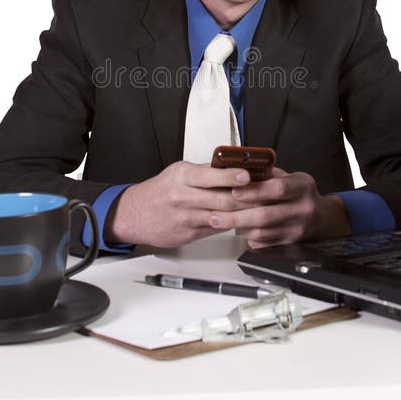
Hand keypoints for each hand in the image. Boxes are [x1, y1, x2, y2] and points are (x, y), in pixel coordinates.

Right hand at [105, 161, 251, 247]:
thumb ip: (205, 171)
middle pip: (220, 199)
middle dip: (246, 198)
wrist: (135, 214)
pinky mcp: (188, 234)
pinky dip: (231, 225)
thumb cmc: (160, 191)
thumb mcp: (179, 172)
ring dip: (243, 213)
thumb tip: (232, 165)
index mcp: (182, 176)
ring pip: (221, 216)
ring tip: (261, 209)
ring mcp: (186, 217)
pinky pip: (215, 229)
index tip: (247, 175)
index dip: (230, 176)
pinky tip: (243, 221)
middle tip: (265, 194)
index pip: (210, 175)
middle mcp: (183, 196)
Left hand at [210, 167, 349, 247]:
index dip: (254, 191)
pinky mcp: (290, 244)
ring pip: (262, 232)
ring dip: (239, 227)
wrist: (321, 218)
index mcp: (302, 187)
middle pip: (266, 215)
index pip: (277, 189)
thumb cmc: (300, 193)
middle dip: (236, 216)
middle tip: (216, 215)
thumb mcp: (290, 177)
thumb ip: (267, 174)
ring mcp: (297, 229)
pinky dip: (248, 237)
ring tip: (222, 221)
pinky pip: (264, 244)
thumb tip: (239, 169)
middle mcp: (302, 209)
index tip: (234, 191)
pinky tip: (239, 229)